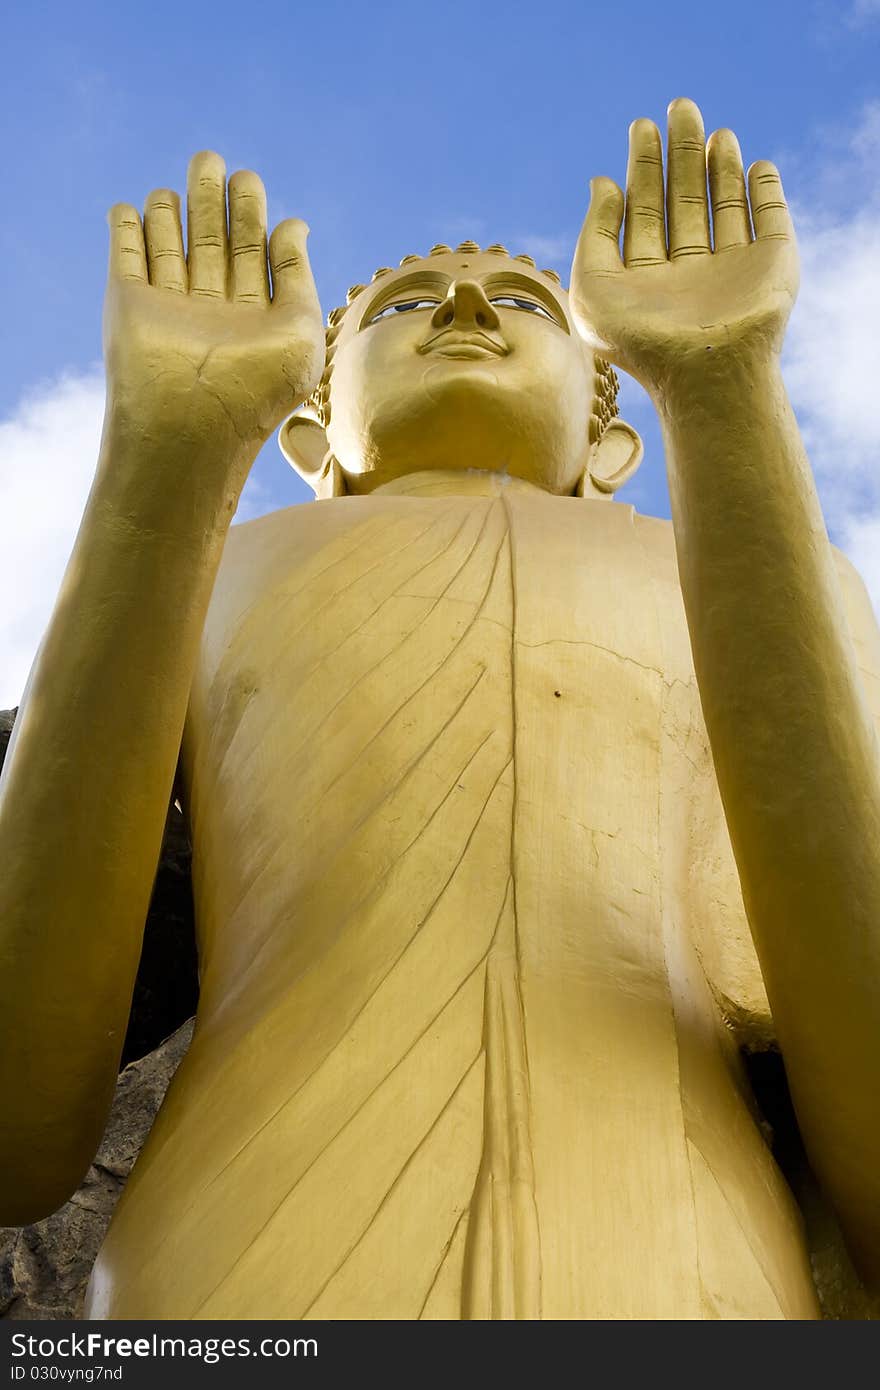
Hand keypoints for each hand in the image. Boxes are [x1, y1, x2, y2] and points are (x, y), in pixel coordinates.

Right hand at [104, 152, 323, 463]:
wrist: (192, 428)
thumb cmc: (256, 392)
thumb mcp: (301, 331)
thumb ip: (298, 276)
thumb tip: (293, 224)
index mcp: (255, 318)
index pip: (256, 256)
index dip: (255, 218)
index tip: (255, 189)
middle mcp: (212, 311)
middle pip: (212, 242)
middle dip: (214, 199)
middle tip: (214, 160)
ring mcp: (169, 308)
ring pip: (169, 246)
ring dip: (172, 211)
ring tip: (183, 179)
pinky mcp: (129, 305)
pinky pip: (126, 258)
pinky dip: (126, 230)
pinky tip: (130, 207)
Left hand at [570, 98, 798, 395]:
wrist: (705, 373)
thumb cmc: (641, 342)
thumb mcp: (592, 286)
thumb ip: (594, 233)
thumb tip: (601, 181)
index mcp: (645, 280)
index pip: (643, 212)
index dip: (641, 167)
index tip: (642, 125)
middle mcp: (687, 274)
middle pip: (684, 201)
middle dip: (681, 154)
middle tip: (680, 106)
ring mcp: (730, 270)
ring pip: (725, 206)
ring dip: (721, 166)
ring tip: (714, 130)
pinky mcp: (771, 267)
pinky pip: (771, 222)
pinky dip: (766, 192)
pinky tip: (757, 165)